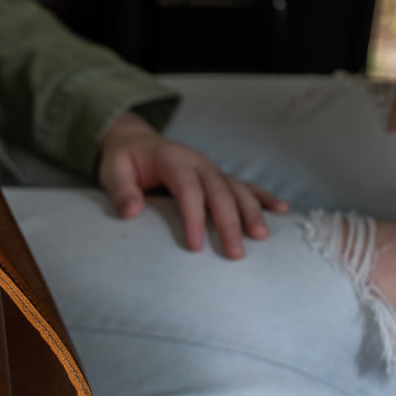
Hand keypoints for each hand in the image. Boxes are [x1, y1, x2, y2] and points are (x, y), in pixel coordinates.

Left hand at [97, 111, 287, 258]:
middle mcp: (198, 163)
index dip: (193, 217)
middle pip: (219, 192)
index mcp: (173, 159)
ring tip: (262, 237)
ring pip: (237, 189)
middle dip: (230, 222)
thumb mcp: (112, 171)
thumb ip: (121, 190)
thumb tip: (131, 212)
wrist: (137, 142)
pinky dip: (263, 197)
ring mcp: (211, 169)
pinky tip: (283, 210)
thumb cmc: (125, 161)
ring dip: (252, 212)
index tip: (195, 247)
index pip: (188, 189)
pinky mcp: (218, 177)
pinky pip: (245, 186)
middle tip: (236, 253)